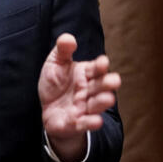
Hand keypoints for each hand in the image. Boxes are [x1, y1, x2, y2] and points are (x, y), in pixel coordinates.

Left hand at [39, 33, 120, 161]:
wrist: (47, 109)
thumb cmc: (56, 84)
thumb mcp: (55, 64)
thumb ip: (63, 50)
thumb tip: (68, 38)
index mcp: (85, 74)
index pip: (95, 68)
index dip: (100, 66)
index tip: (103, 62)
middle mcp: (88, 90)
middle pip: (101, 86)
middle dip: (108, 83)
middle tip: (115, 80)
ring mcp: (84, 107)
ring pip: (96, 104)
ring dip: (102, 102)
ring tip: (108, 99)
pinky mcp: (76, 123)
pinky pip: (84, 123)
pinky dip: (91, 123)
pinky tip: (97, 121)